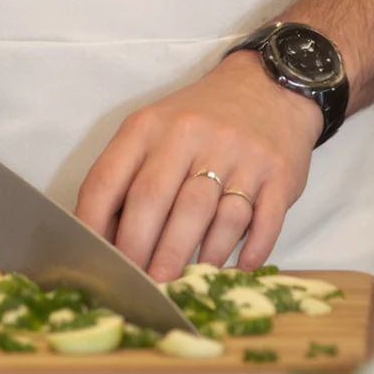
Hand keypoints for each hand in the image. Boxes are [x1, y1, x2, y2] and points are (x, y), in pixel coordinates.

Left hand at [74, 52, 324, 279]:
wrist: (267, 87)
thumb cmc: (199, 121)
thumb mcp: (154, 131)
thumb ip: (126, 177)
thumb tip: (102, 240)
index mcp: (149, 126)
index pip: (109, 179)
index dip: (95, 225)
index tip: (94, 262)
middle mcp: (192, 134)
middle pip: (156, 201)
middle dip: (142, 251)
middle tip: (140, 286)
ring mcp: (238, 154)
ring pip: (210, 217)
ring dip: (194, 259)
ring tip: (181, 283)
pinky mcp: (278, 174)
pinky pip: (262, 222)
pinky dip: (248, 251)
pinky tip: (235, 269)